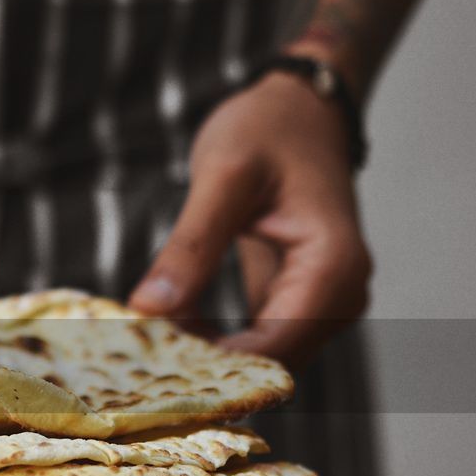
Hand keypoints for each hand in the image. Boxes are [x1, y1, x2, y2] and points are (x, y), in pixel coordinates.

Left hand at [128, 72, 371, 366]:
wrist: (301, 110)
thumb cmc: (268, 130)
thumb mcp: (222, 178)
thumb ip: (190, 247)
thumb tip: (148, 310)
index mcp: (333, 269)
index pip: (270, 349)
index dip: (209, 363)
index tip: (146, 358)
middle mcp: (341, 299)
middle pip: (268, 363)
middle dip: (204, 365)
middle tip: (134, 353)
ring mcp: (325, 306)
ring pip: (260, 360)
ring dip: (205, 357)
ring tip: (144, 340)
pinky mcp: (300, 304)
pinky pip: (256, 341)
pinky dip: (214, 342)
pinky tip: (169, 328)